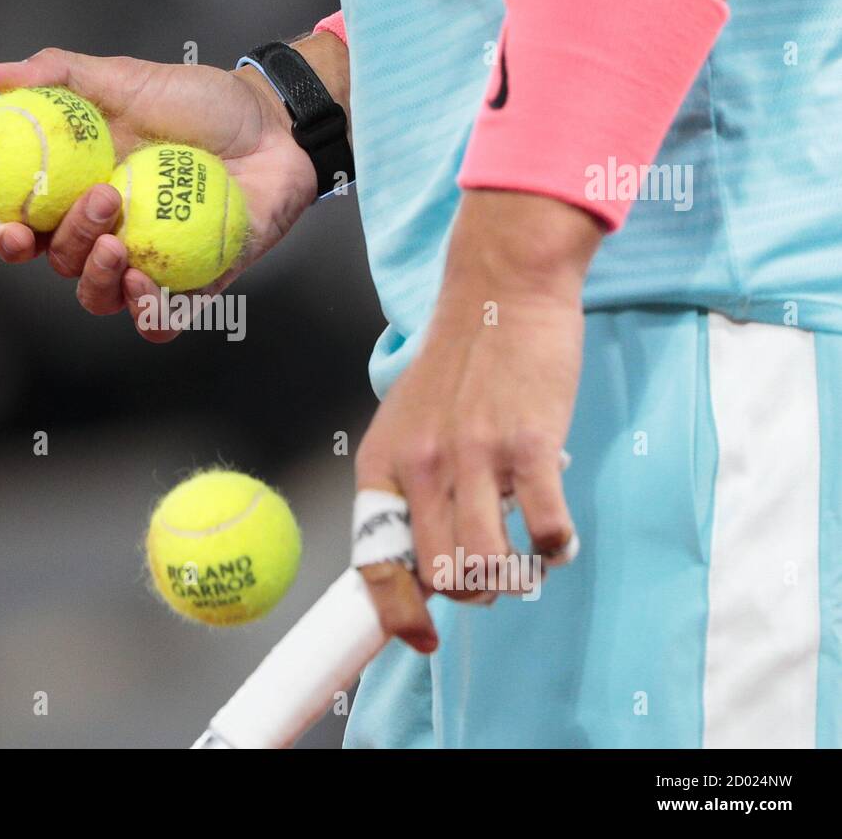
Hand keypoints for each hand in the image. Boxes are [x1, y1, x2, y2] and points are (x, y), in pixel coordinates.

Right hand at [0, 47, 322, 341]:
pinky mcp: (197, 285)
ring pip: (102, 298)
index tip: (12, 228)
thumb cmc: (201, 101)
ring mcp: (151, 263)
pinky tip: (148, 290)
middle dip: (70, 241)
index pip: (31, 228)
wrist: (273, 124)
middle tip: (104, 200)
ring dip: (99, 282)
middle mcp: (109, 234)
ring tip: (119, 245)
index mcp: (81, 193)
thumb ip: (63, 76)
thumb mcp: (128, 79)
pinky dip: (149, 316)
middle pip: (64, 263)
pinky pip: (163, 321)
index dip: (11, 238)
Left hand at [354, 191, 601, 650]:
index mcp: (383, 464)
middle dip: (469, 594)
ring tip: (525, 560)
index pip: (376, 561)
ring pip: (486, 567)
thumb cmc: (457, 364)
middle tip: (491, 577)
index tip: (420, 640)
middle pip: (439, 576)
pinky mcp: (528, 446)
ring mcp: (473, 457)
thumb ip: (411, 485)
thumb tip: (423, 557)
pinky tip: (557, 535)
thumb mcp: (409, 423)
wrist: (500, 293)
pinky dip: (555, 549)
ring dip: (511, 580)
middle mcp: (420, 466)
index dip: (397, 613)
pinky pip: (544, 531)